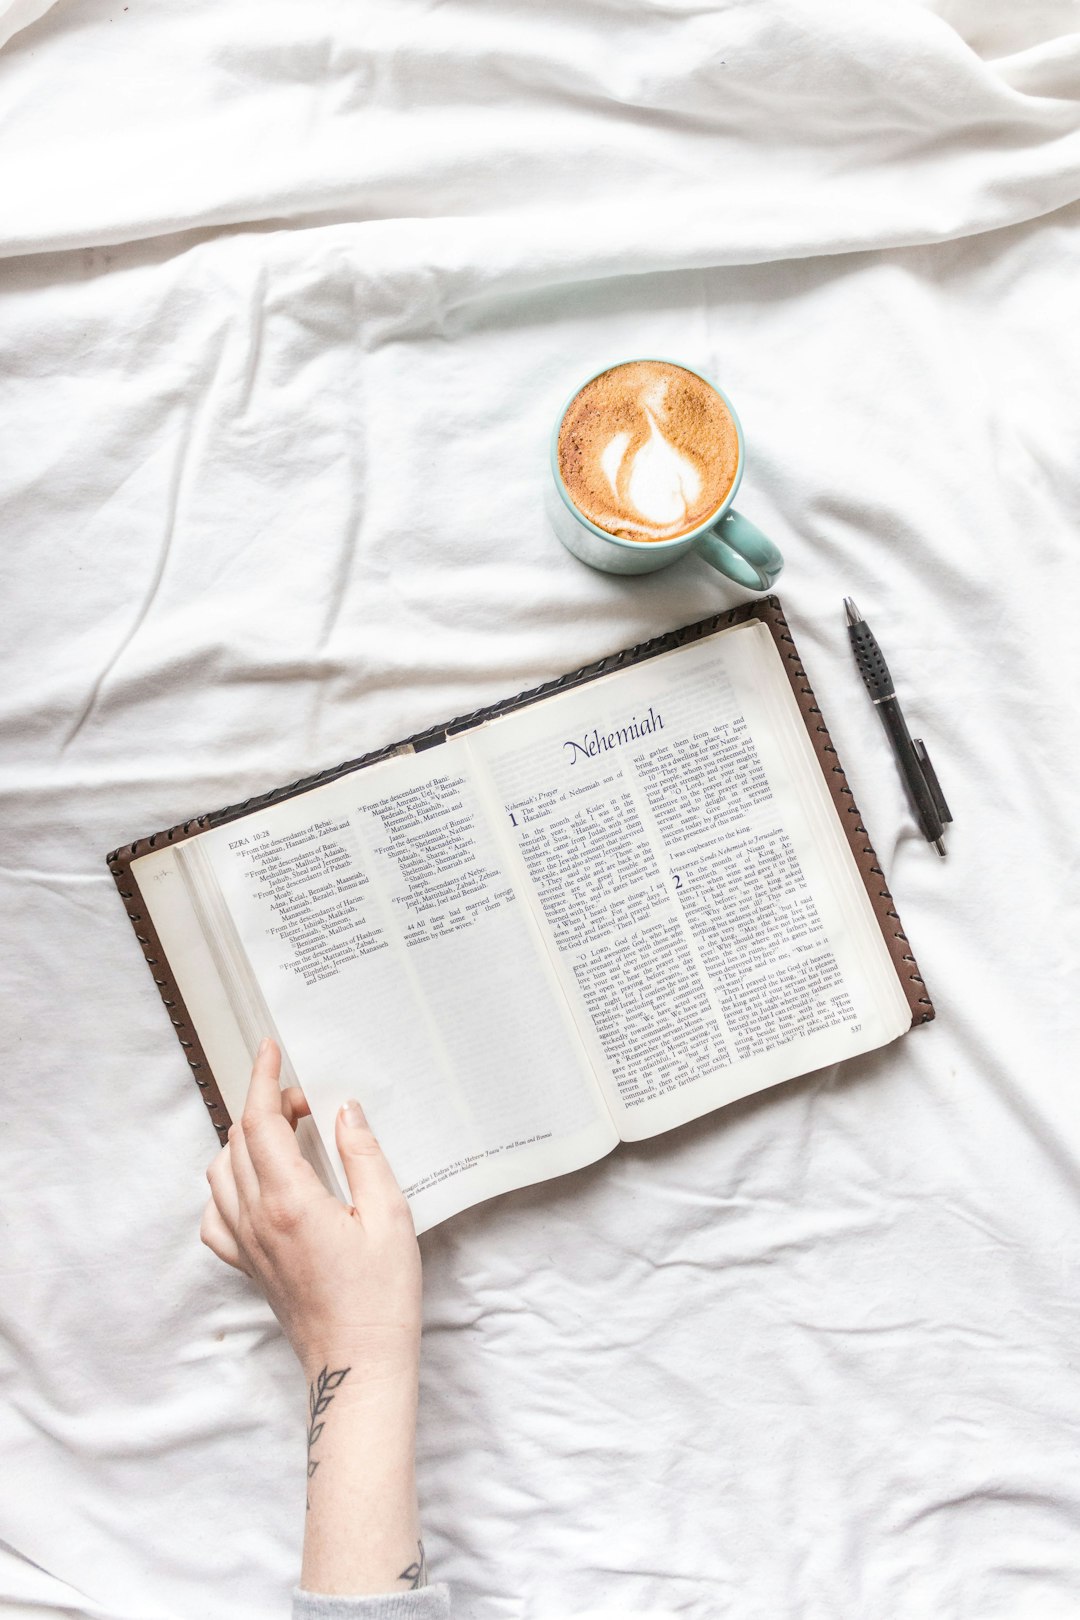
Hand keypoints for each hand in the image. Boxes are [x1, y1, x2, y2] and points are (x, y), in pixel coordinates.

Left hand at [200, 1039, 421, 1384]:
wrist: (358, 1364)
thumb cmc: (381, 1297)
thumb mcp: (390, 1216)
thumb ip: (364, 1156)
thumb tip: (345, 1112)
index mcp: (289, 1201)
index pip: (260, 1123)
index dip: (263, 1081)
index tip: (271, 1053)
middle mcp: (256, 1219)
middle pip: (239, 1140)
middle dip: (266, 1107)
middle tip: (307, 1103)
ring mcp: (246, 1245)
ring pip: (220, 1172)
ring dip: (246, 1142)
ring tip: (286, 1137)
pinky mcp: (247, 1266)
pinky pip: (215, 1216)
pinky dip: (228, 1188)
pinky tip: (257, 1187)